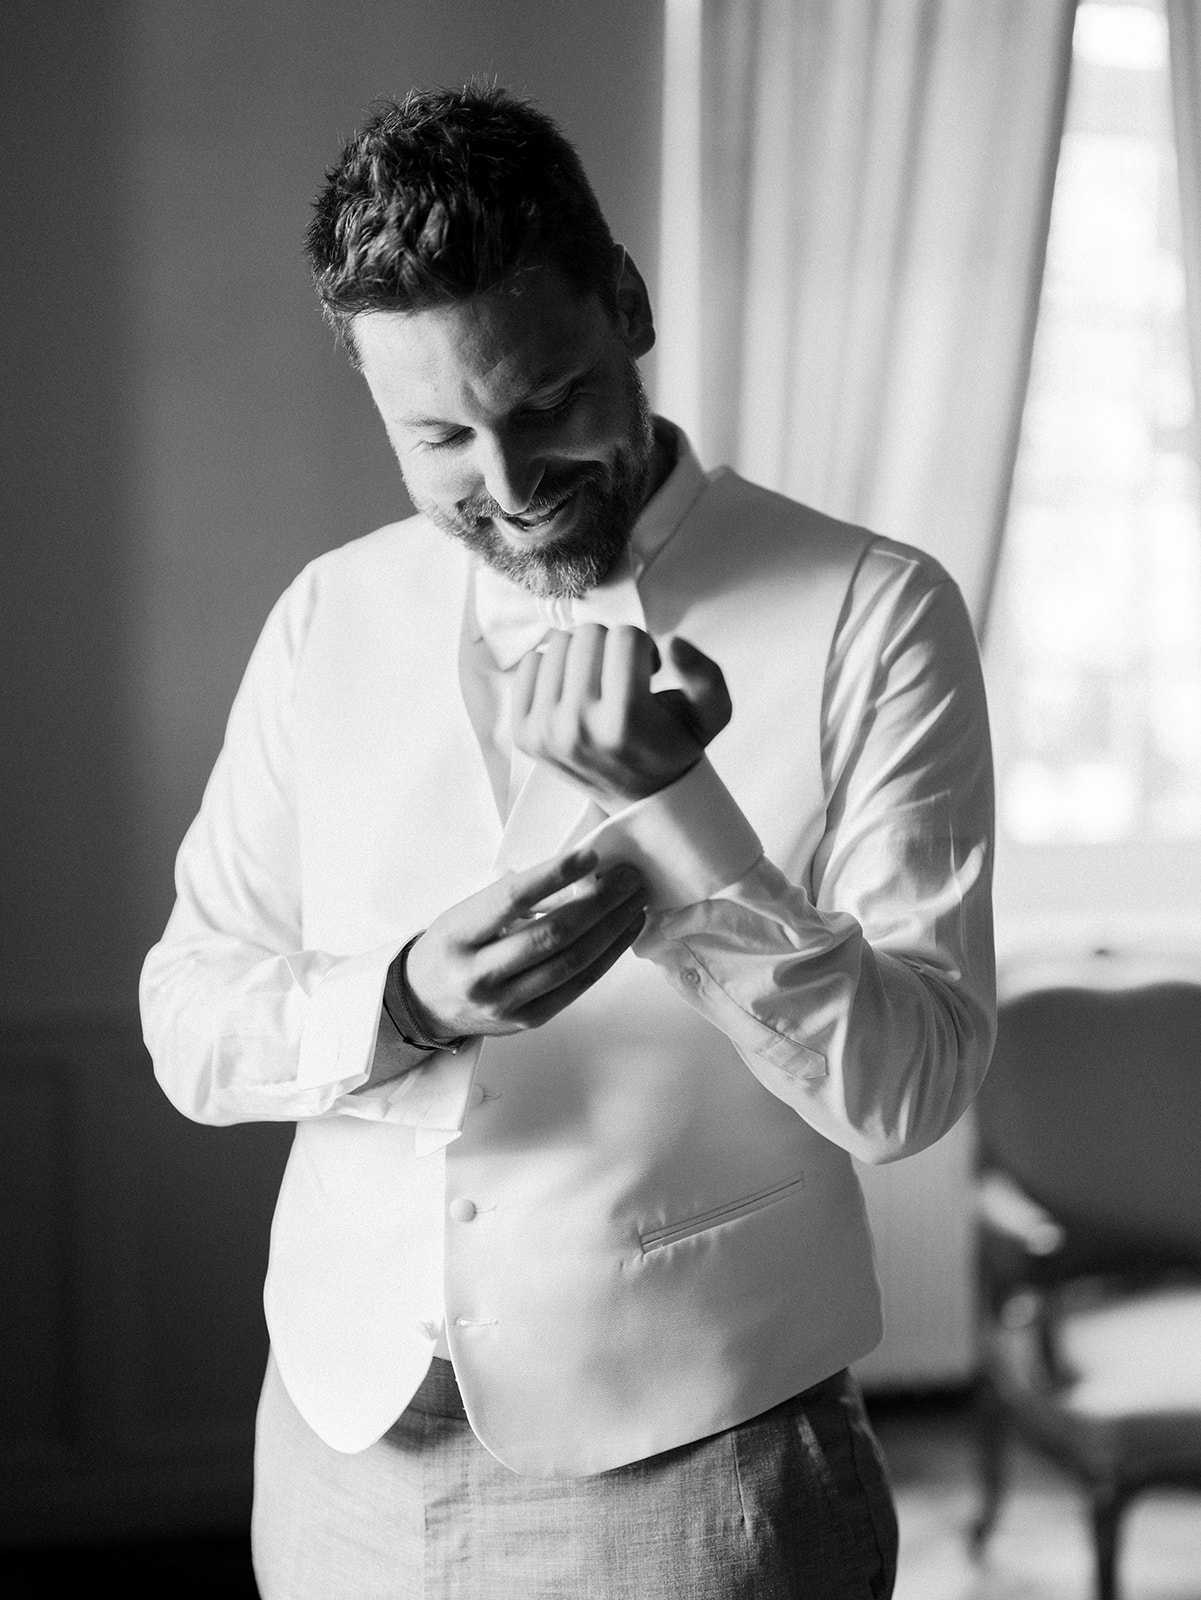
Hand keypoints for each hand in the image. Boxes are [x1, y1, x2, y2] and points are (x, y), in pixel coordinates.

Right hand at [403, 848, 646, 1040]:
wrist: (423, 1003)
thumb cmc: (453, 947)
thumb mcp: (466, 913)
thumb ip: (516, 898)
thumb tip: (579, 876)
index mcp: (458, 934)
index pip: (512, 898)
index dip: (554, 875)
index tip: (590, 855)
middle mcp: (478, 972)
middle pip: (552, 934)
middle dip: (599, 902)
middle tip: (628, 877)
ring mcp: (504, 1002)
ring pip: (571, 962)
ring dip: (611, 928)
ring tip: (635, 901)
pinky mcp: (527, 1020)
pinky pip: (576, 986)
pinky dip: (606, 956)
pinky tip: (623, 933)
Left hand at [511, 627, 731, 810]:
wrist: (640, 797)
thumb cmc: (673, 747)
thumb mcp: (711, 714)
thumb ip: (705, 674)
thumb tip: (671, 642)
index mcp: (624, 722)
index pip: (625, 637)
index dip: (643, 647)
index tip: (647, 672)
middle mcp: (578, 728)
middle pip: (588, 634)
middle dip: (611, 647)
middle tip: (622, 676)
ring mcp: (544, 732)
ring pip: (558, 643)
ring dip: (583, 655)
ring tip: (599, 683)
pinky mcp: (523, 734)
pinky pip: (530, 664)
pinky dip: (554, 669)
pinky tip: (573, 691)